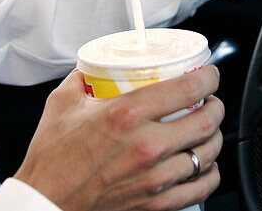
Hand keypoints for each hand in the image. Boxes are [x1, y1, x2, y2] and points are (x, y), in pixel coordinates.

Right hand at [14, 67, 223, 210]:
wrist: (45, 202)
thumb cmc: (52, 159)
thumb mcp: (63, 102)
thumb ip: (83, 77)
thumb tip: (95, 64)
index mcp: (127, 114)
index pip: (188, 89)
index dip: (209, 78)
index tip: (209, 75)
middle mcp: (147, 145)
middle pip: (207, 120)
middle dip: (217, 106)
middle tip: (210, 101)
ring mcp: (155, 177)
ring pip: (208, 153)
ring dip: (215, 137)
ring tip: (208, 129)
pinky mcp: (156, 202)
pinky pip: (201, 187)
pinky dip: (210, 173)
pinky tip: (204, 165)